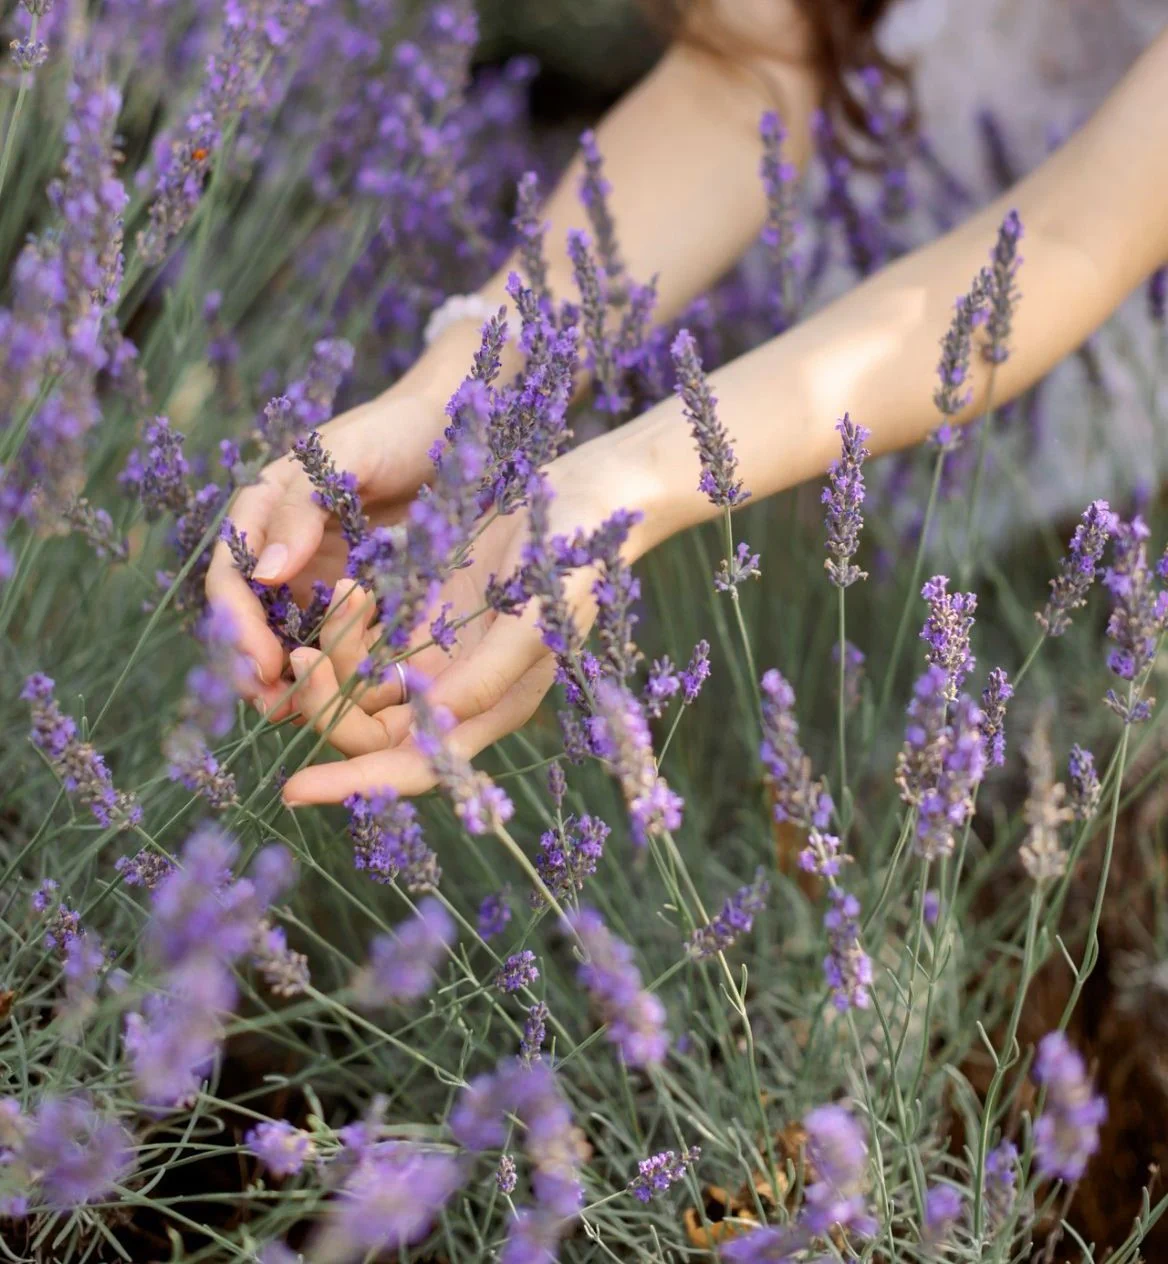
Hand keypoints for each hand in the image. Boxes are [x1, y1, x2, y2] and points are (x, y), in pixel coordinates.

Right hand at [205, 386, 447, 717]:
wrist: (447, 427)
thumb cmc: (390, 431)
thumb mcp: (343, 457)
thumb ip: (300, 508)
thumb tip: (265, 574)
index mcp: (260, 515)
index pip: (230, 580)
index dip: (237, 626)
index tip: (260, 664)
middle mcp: (279, 552)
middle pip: (249, 622)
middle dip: (254, 667)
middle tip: (275, 707)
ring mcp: (316, 577)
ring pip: (287, 640)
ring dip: (290, 679)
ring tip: (303, 715)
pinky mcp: (355, 597)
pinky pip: (335, 640)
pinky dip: (334, 669)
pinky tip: (348, 698)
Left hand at [276, 452, 639, 805]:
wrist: (584, 495)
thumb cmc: (574, 558)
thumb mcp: (535, 618)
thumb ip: (485, 676)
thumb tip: (432, 722)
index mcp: (490, 711)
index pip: (413, 766)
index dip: (355, 782)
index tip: (293, 788)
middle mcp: (457, 694)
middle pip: (372, 730)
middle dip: (329, 704)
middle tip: (301, 656)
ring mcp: (437, 655)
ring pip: (360, 684)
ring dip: (336, 654)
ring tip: (346, 595)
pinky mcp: (422, 615)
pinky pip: (366, 640)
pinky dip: (348, 624)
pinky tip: (352, 589)